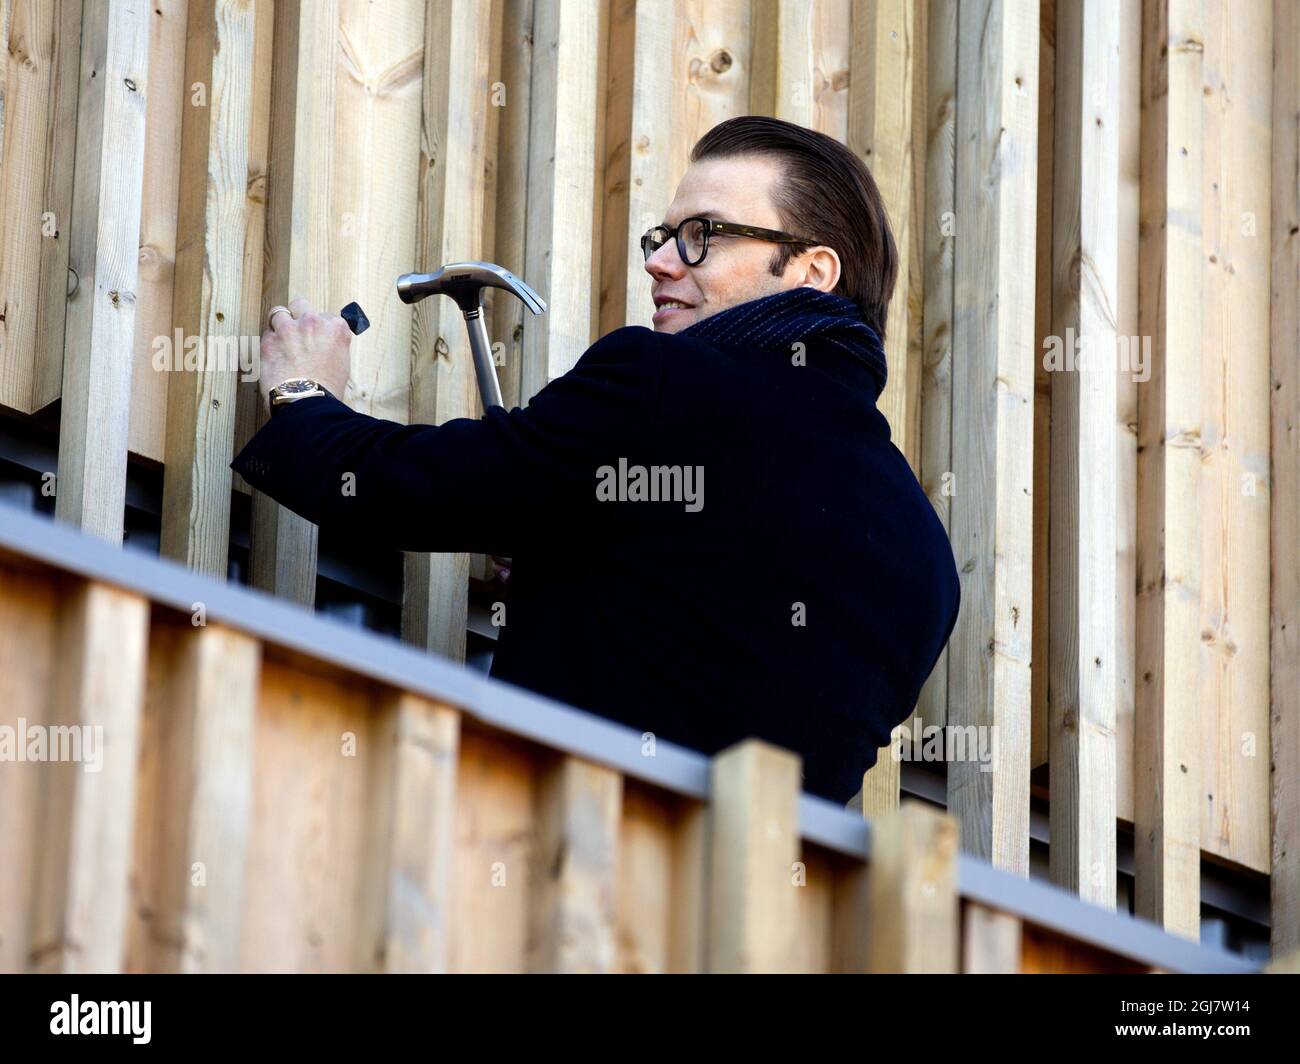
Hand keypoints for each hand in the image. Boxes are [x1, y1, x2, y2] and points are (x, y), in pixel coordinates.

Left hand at [258, 295, 352, 414]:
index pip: (325, 316)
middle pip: (300, 304)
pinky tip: (274, 357)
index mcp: (335, 328)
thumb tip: (324, 344)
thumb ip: (332, 345)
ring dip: (279, 325)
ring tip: (282, 341)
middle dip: (297, 314)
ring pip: (278, 313)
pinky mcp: (268, 341)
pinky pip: (266, 334)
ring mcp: (288, 329)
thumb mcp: (342, 363)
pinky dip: (269, 343)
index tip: (317, 337)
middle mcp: (312, 322)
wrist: (307, 402)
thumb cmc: (327, 389)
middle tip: (297, 330)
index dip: (320, 327)